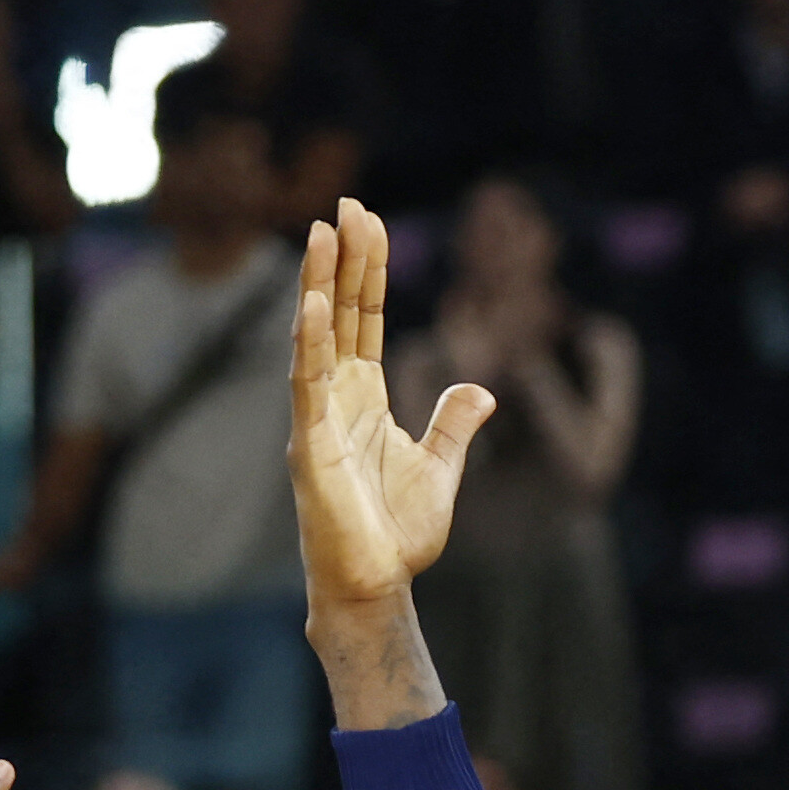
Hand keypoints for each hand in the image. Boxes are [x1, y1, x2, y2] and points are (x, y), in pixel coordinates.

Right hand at [286, 202, 495, 607]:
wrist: (375, 586)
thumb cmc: (396, 535)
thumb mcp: (440, 468)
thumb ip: (454, 424)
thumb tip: (481, 386)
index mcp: (363, 398)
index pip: (363, 319)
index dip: (364, 270)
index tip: (366, 219)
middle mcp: (334, 398)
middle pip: (338, 313)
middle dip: (342, 259)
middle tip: (346, 203)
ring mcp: (318, 419)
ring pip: (316, 338)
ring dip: (318, 285)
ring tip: (322, 232)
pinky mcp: (310, 448)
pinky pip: (307, 386)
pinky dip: (308, 345)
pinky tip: (311, 306)